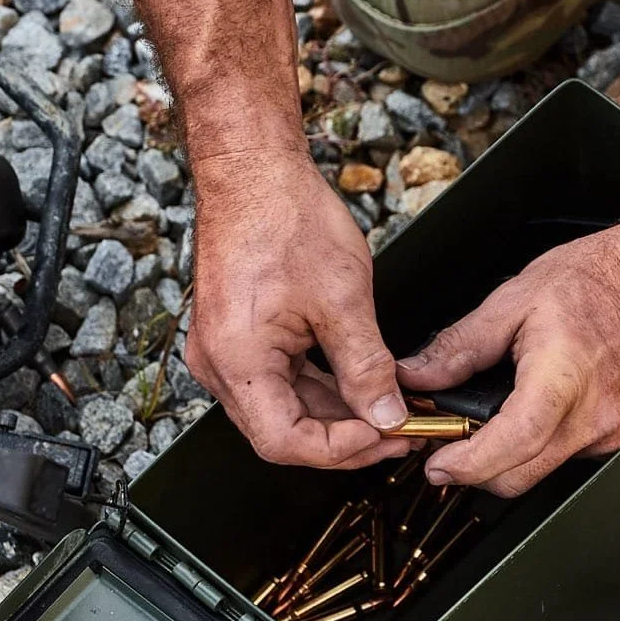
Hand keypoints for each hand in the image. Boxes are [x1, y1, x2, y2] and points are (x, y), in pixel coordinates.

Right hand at [186, 149, 410, 467]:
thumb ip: (366, 366)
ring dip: (336, 414)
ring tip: (389, 408)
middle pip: (282, 431)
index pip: (285, 441)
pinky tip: (360, 383)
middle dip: (345, 437)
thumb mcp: (343, 297)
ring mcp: (226, 351)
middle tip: (399, 428)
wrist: (254, 170)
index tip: (386, 436)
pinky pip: (280, 380)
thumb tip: (386, 413)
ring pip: (284, 407)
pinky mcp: (238, 337)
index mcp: (237, 359)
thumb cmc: (284, 216)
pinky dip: (321, 387)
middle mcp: (220, 363)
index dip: (340, 450)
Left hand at [397, 214, 619, 496]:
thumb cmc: (601, 278)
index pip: (511, 445)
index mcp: (564, 378)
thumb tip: (419, 375)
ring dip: (508, 460)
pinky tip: (529, 413)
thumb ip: (461, 344)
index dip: (468, 465)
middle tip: (447, 448)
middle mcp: (595, 417)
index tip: (438, 465)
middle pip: (521, 477)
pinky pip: (568, 456)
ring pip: (544, 472)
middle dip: (476, 472)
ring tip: (488, 423)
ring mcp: (613, 431)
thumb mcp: (517, 297)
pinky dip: (539, 446)